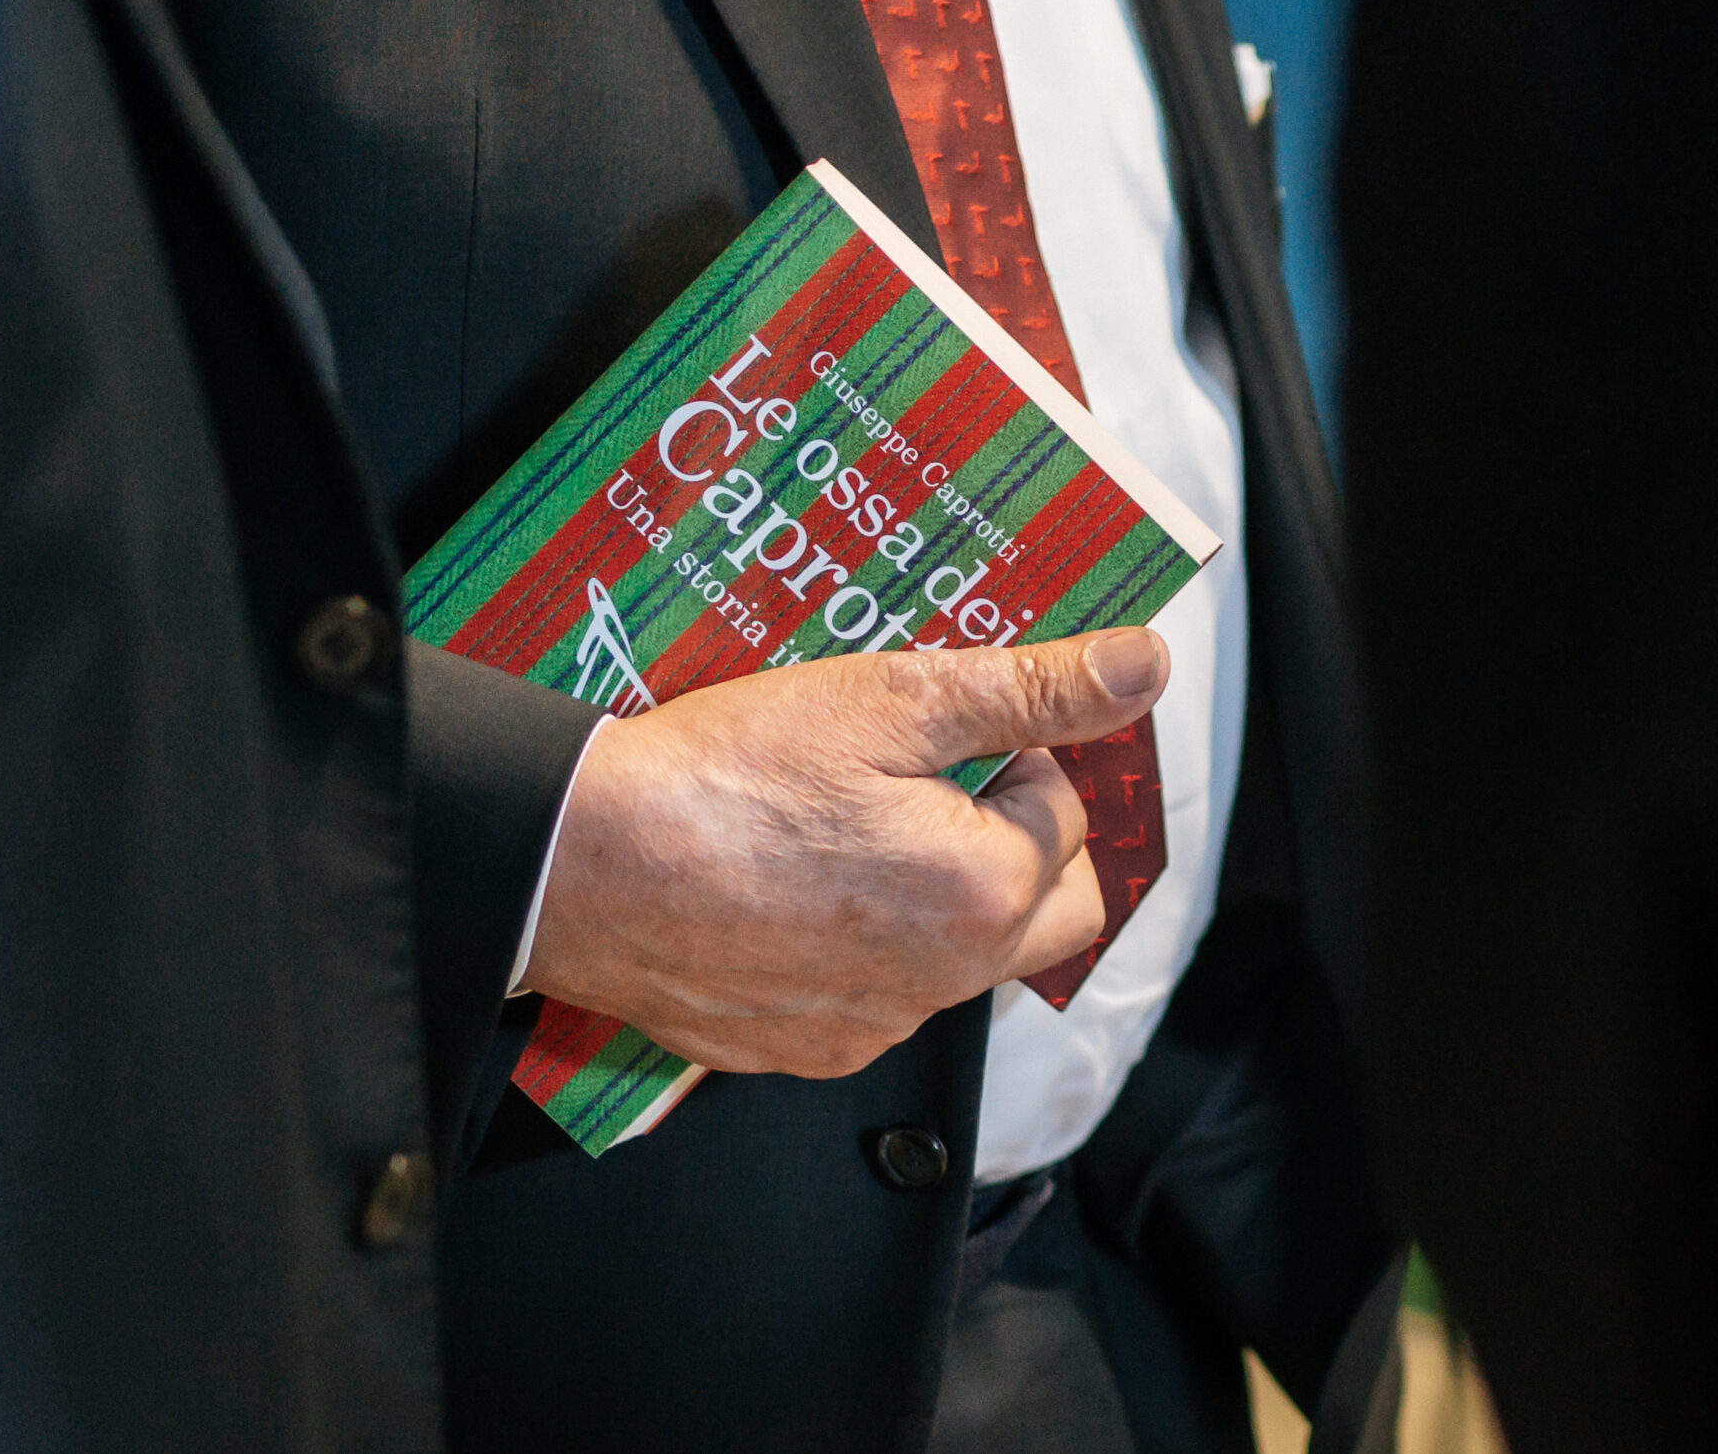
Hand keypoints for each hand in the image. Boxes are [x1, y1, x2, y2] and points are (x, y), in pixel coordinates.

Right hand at [522, 627, 1168, 1076]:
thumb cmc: (722, 779)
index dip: (1013, 754)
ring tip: (851, 827)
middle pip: (1053, 905)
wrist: (576, 865)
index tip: (941, 728)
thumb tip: (1141, 667)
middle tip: (930, 780)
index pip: (1066, 811)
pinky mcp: (809, 1049)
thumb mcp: (892, 699)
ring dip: (945, 892)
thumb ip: (1032, 690)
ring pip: (967, 955)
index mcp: (985, 895)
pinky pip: (883, 996)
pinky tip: (802, 886)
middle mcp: (945, 983)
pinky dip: (870, 943)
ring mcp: (875, 1026)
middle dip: (1018, 839)